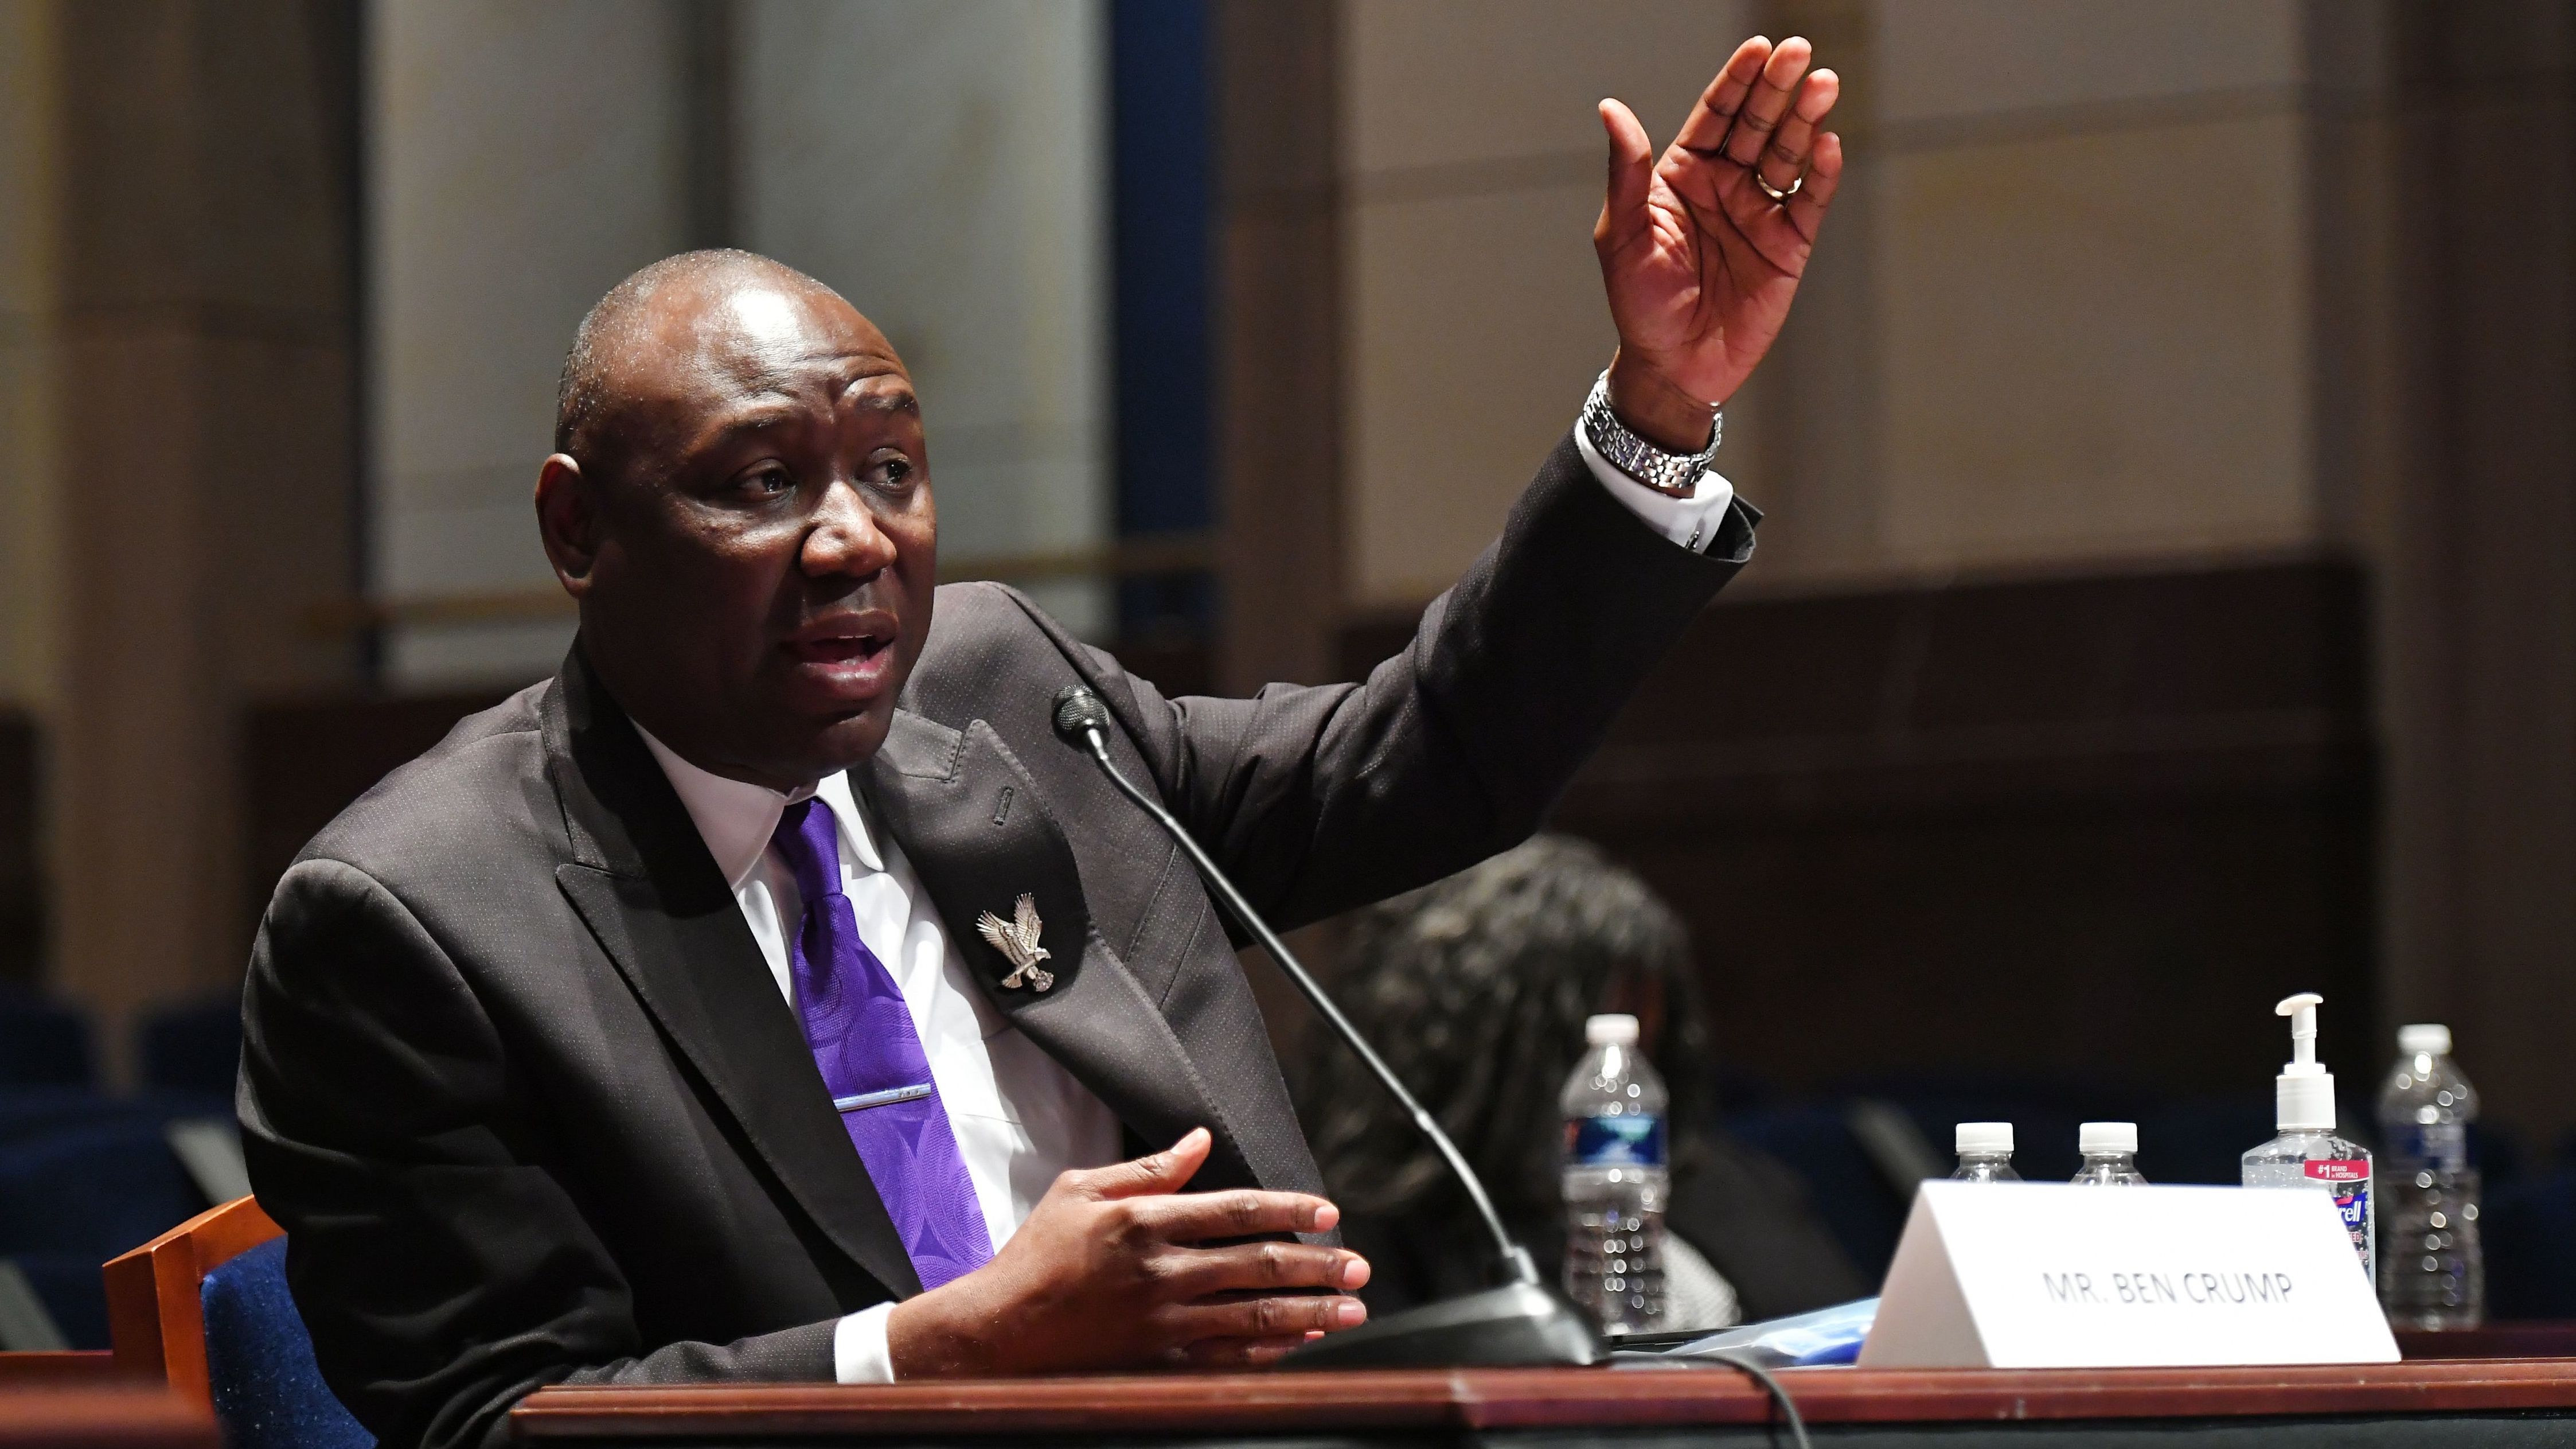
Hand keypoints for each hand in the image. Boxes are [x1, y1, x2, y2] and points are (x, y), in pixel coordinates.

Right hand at [885, 1128, 1369, 1374]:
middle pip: (1257, 1264)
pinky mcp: (1157, 1362)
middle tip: (1358, 1266)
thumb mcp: (1082, 1191)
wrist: (999, 1331)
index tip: (1329, 1212)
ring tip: (1351, 1310)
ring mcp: (1161, 1322)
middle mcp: (1160, 1271)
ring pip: (1253, 1316)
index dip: (1289, 1208)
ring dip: (1310, 1313)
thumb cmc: (1037, 1256)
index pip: (1236, 1209)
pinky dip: (1269, 1351)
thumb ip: (1149, 1169)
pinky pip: (1227, 1358)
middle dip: (1317, 1265)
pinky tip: (1300, 1344)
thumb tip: (1200, 1140)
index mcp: (1144, 1221)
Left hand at [1594, 36, 1843, 448]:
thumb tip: (1611, 108)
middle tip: (1798, 52)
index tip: (1758, 49)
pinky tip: (1827, 146)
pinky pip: (1808, 202)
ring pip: (1787, 155)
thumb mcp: (1621, 235)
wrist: (1672, 367)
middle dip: (1778, 87)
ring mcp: (1759, 213)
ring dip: (1805, 120)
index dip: (1737, 81)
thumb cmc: (1639, 303)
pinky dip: (1821, 175)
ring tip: (1822, 84)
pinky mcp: (1788, 246)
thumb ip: (1626, 172)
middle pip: (1757, 124)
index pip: (1716, 115)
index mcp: (1683, 174)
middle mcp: (1725, 185)